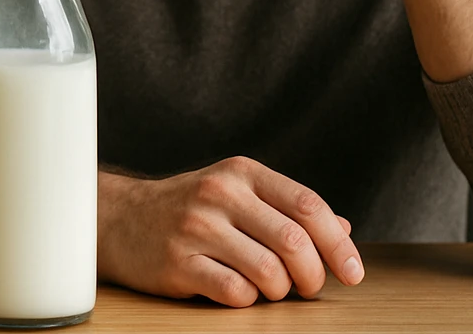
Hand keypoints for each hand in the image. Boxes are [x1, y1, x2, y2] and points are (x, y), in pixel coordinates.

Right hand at [98, 158, 363, 306]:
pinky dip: (247, 300)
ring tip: (270, 289)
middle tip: (310, 288)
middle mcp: (219, 193)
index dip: (339, 244)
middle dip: (314, 275)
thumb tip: (343, 228)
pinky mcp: (177, 261)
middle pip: (294, 240)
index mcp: (241, 173)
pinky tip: (237, 291)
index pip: (308, 205)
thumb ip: (287, 209)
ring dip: (281, 291)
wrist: (119, 218)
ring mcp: (195, 227)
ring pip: (269, 271)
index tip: (352, 272)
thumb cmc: (187, 209)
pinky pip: (235, 292)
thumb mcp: (236, 195)